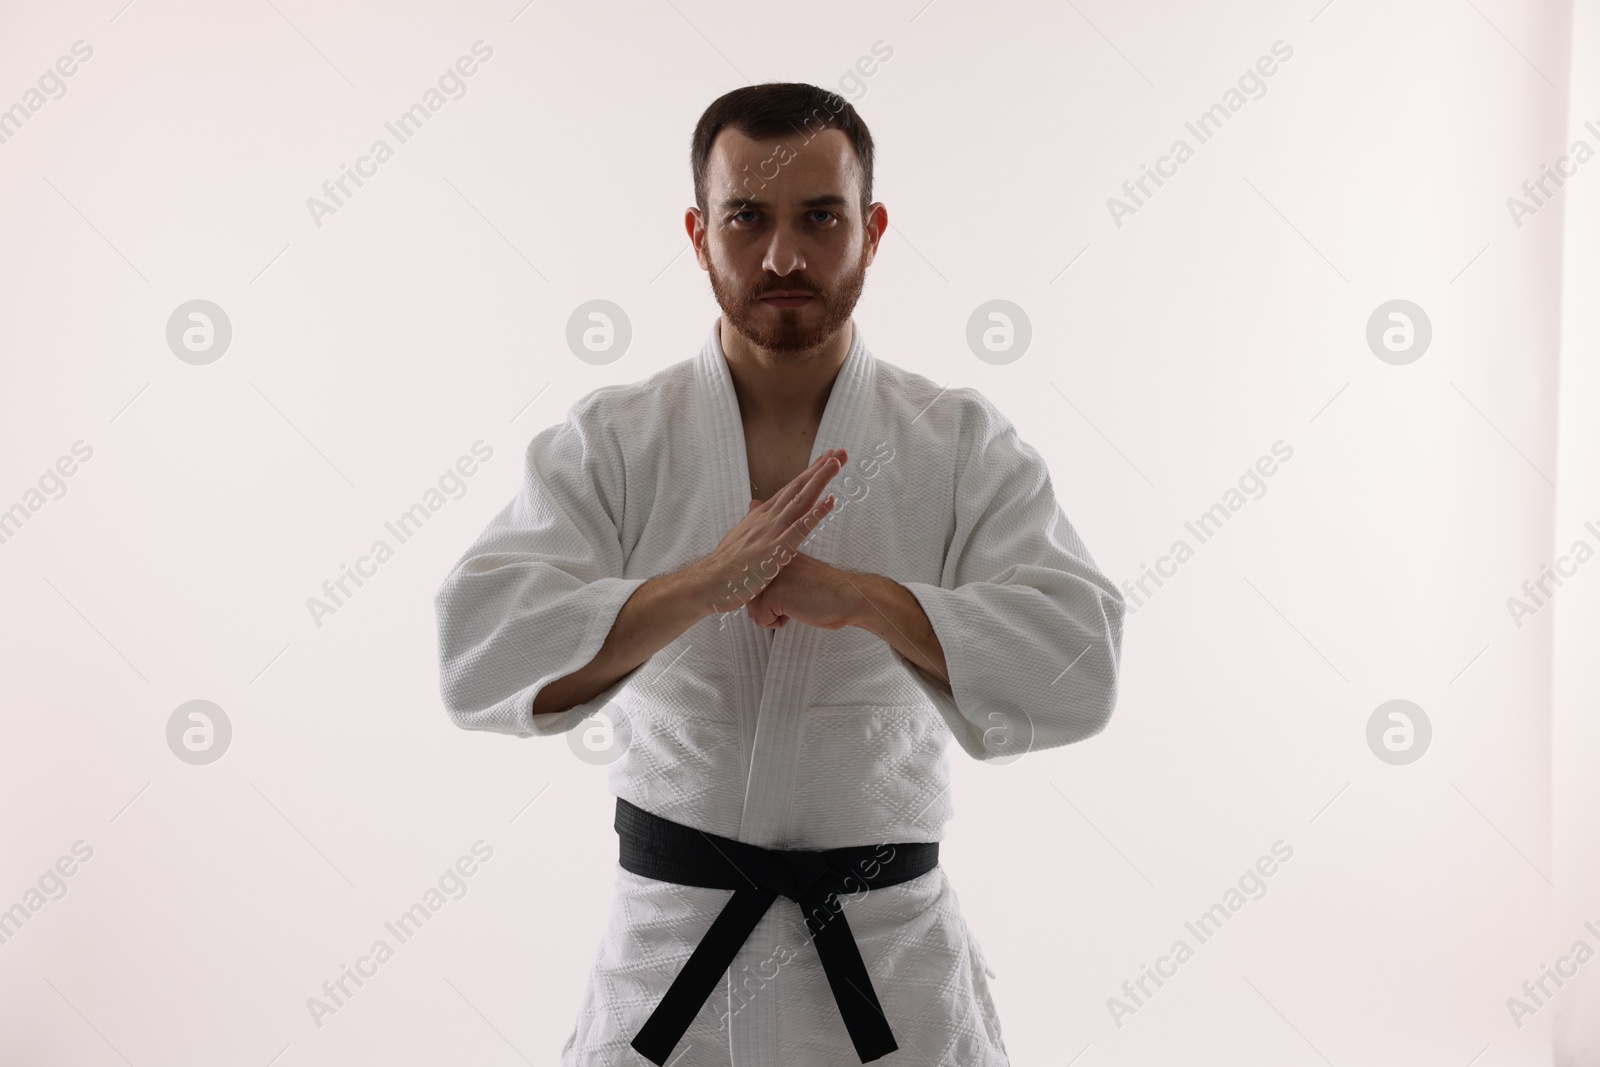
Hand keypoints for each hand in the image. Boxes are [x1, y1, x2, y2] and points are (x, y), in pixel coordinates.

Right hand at [693, 448, 847, 615]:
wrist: (708, 583)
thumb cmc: (725, 566)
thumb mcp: (739, 537)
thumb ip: (751, 520)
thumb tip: (756, 504)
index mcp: (761, 516)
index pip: (790, 489)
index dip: (809, 474)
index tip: (825, 459)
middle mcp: (768, 518)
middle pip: (798, 487)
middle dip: (819, 468)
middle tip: (840, 451)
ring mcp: (772, 532)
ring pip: (801, 500)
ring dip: (819, 480)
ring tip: (837, 462)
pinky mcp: (775, 550)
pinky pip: (800, 529)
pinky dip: (816, 513)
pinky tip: (830, 500)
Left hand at [744, 550, 860, 630]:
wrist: (848, 597)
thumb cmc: (826, 593)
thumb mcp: (796, 580)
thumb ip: (776, 581)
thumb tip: (753, 601)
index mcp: (778, 556)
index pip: (753, 582)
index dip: (765, 598)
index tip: (787, 597)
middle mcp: (772, 563)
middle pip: (748, 596)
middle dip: (765, 609)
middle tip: (791, 606)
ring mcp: (773, 577)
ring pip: (752, 609)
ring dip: (771, 617)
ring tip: (793, 608)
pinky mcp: (775, 593)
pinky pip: (761, 619)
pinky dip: (777, 624)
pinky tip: (795, 613)